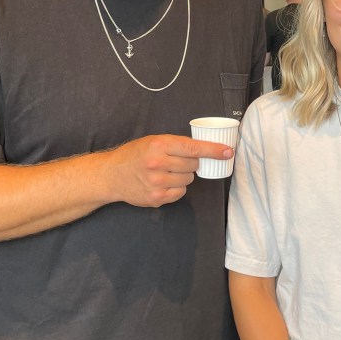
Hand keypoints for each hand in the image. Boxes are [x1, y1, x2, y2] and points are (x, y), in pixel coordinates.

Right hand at [105, 134, 232, 206]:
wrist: (112, 175)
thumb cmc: (134, 155)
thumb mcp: (153, 141)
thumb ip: (176, 144)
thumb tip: (204, 150)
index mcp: (159, 145)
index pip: (194, 148)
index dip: (214, 150)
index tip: (228, 152)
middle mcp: (158, 164)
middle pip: (193, 165)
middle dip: (190, 163)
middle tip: (175, 161)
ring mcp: (157, 183)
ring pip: (188, 179)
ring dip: (183, 176)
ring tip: (166, 172)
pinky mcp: (157, 198)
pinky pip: (180, 192)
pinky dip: (176, 188)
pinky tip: (163, 183)